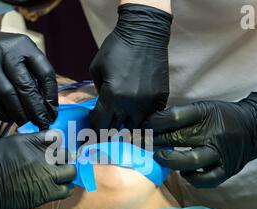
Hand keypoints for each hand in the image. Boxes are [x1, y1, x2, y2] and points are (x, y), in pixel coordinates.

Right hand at [0, 16, 57, 128]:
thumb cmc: (8, 55)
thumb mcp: (26, 56)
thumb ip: (38, 77)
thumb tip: (49, 109)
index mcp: (24, 45)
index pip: (45, 73)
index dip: (51, 97)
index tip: (53, 112)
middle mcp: (4, 52)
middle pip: (25, 86)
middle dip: (36, 110)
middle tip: (42, 124)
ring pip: (7, 96)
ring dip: (20, 114)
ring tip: (27, 123)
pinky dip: (2, 113)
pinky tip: (10, 118)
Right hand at [0, 131, 75, 208]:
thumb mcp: (2, 144)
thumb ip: (22, 143)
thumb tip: (34, 146)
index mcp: (28, 140)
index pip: (55, 136)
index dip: (57, 141)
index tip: (55, 147)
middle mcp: (40, 156)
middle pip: (67, 153)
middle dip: (65, 157)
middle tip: (60, 163)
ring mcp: (44, 175)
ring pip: (71, 172)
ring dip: (67, 173)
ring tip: (60, 176)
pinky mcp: (44, 194)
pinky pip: (65, 190)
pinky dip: (64, 188)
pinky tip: (57, 188)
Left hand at [89, 4, 171, 129]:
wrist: (145, 34)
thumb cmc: (117, 48)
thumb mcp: (96, 68)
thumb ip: (97, 91)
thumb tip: (103, 106)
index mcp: (112, 96)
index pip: (101, 123)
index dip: (96, 123)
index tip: (96, 118)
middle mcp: (130, 104)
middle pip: (118, 128)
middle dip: (111, 123)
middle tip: (109, 117)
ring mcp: (148, 103)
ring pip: (136, 125)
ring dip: (128, 122)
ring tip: (124, 113)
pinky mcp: (161, 98)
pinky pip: (151, 116)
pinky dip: (143, 115)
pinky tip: (138, 106)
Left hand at [145, 92, 256, 187]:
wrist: (254, 128)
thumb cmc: (222, 118)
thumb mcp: (204, 109)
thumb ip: (180, 116)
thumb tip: (152, 124)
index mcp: (206, 114)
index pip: (175, 117)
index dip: (155, 122)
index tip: (144, 126)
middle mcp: (213, 133)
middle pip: (178, 138)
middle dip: (157, 141)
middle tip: (144, 144)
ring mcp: (220, 153)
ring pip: (191, 160)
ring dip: (170, 161)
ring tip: (160, 158)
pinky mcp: (226, 169)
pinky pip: (205, 179)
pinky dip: (191, 177)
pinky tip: (183, 172)